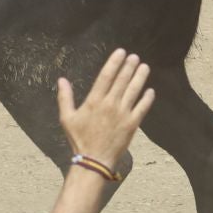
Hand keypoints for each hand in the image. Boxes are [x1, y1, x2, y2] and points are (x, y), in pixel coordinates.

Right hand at [57, 49, 154, 171]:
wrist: (94, 159)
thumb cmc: (78, 139)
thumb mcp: (66, 118)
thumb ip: (65, 97)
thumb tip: (61, 80)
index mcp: (94, 101)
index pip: (106, 76)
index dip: (114, 63)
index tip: (121, 52)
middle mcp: (110, 104)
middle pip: (122, 81)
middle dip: (129, 67)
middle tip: (135, 56)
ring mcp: (123, 114)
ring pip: (134, 91)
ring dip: (140, 78)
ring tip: (144, 67)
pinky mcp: (132, 124)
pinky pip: (142, 108)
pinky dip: (147, 98)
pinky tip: (150, 90)